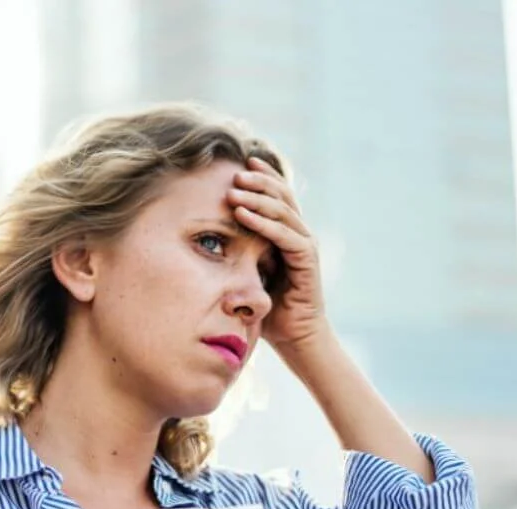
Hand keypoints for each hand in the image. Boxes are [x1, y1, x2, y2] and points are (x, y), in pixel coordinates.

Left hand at [228, 156, 328, 350]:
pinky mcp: (307, 260)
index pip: (278, 195)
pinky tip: (242, 213)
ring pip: (283, 210)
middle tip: (234, 171)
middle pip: (282, 195)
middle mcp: (300, 233)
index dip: (262, 176)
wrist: (296, 337)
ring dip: (257, 197)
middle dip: (258, 180)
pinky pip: (284, 235)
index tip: (240, 162)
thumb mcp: (249, 272)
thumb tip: (210, 237)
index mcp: (288, 233)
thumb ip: (240, 251)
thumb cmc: (270, 308)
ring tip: (234, 188)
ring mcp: (305, 245)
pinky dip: (263, 223)